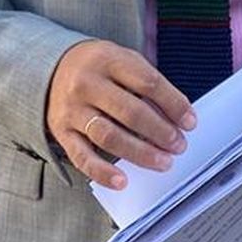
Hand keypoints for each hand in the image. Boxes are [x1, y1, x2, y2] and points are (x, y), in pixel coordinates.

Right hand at [46, 40, 194, 188]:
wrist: (52, 69)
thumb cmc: (99, 68)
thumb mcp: (123, 60)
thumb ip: (148, 83)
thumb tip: (178, 117)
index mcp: (108, 60)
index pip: (148, 83)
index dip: (173, 104)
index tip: (190, 122)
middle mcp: (87, 83)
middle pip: (130, 112)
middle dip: (160, 132)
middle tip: (179, 145)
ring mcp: (72, 109)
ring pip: (109, 136)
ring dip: (140, 153)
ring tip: (163, 162)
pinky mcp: (62, 131)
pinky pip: (81, 157)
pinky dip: (102, 172)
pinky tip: (122, 181)